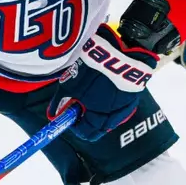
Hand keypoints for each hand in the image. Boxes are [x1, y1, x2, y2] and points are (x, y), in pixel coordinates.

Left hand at [47, 24, 159, 139]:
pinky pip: (120, 107)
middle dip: (87, 119)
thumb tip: (52, 114)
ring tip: (93, 93)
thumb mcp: (70, 85)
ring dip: (99, 111)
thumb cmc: (92, 70)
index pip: (85, 133)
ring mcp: (126, 108)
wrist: (121, 51)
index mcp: (98, 117)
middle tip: (80, 104)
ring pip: (110, 118)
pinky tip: (106, 89)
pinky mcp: (133, 97)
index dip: (74, 125)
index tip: (69, 114)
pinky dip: (110, 103)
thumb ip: (60, 102)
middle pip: (98, 129)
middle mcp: (114, 117)